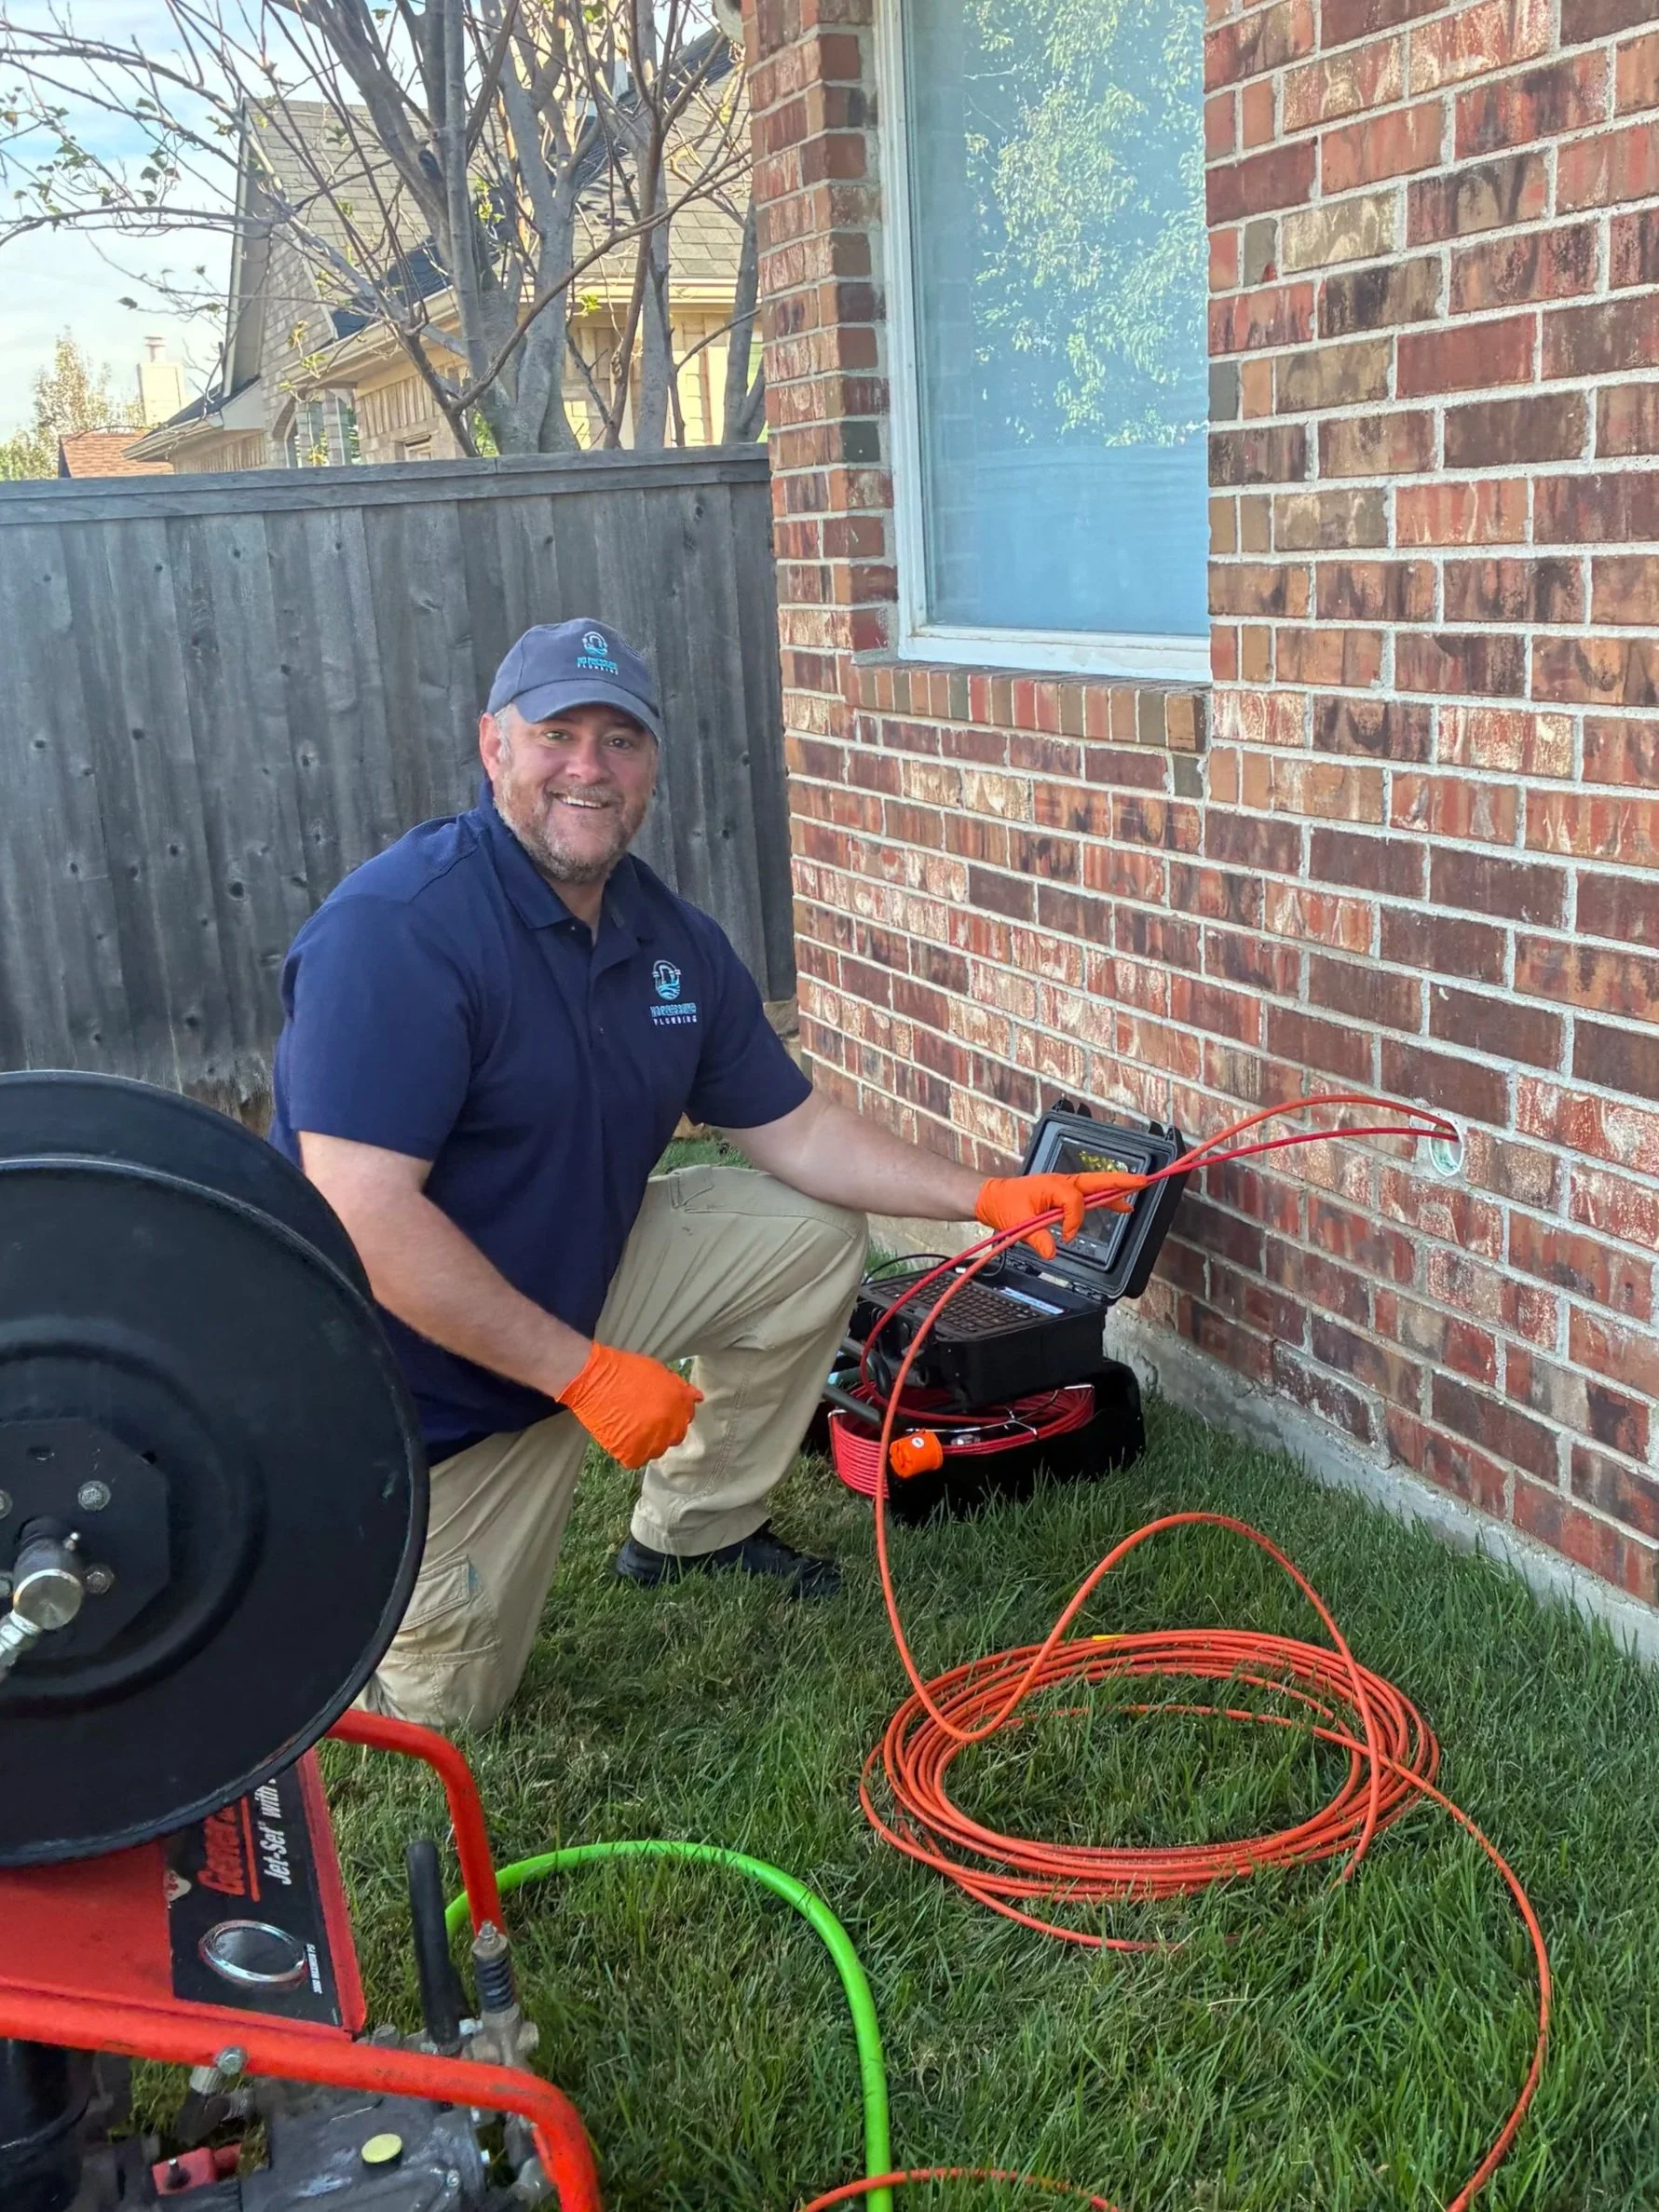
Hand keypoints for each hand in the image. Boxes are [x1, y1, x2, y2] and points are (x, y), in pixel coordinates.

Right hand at [558, 1342, 702, 1469]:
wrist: (593, 1378)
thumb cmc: (622, 1370)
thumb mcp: (657, 1371)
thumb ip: (679, 1388)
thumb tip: (697, 1397)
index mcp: (679, 1403)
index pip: (687, 1417)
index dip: (674, 1414)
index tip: (661, 1412)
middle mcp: (670, 1424)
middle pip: (675, 1437)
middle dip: (663, 1430)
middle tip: (643, 1420)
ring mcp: (652, 1440)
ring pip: (656, 1451)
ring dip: (647, 1442)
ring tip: (629, 1427)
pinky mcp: (631, 1452)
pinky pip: (636, 1460)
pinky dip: (629, 1453)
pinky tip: (620, 1437)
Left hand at [974, 1171, 1142, 1260]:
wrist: (992, 1198)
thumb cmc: (1004, 1204)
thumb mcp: (1018, 1223)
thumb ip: (1037, 1238)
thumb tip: (1051, 1252)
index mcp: (1052, 1185)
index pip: (1074, 1202)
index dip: (1073, 1221)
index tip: (1066, 1236)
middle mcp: (1062, 1183)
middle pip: (1096, 1181)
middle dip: (1119, 1182)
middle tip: (1142, 1181)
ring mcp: (1064, 1188)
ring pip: (1096, 1187)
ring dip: (1116, 1189)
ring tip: (1138, 1190)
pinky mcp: (1063, 1195)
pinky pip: (1088, 1196)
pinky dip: (1105, 1199)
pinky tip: (1121, 1205)